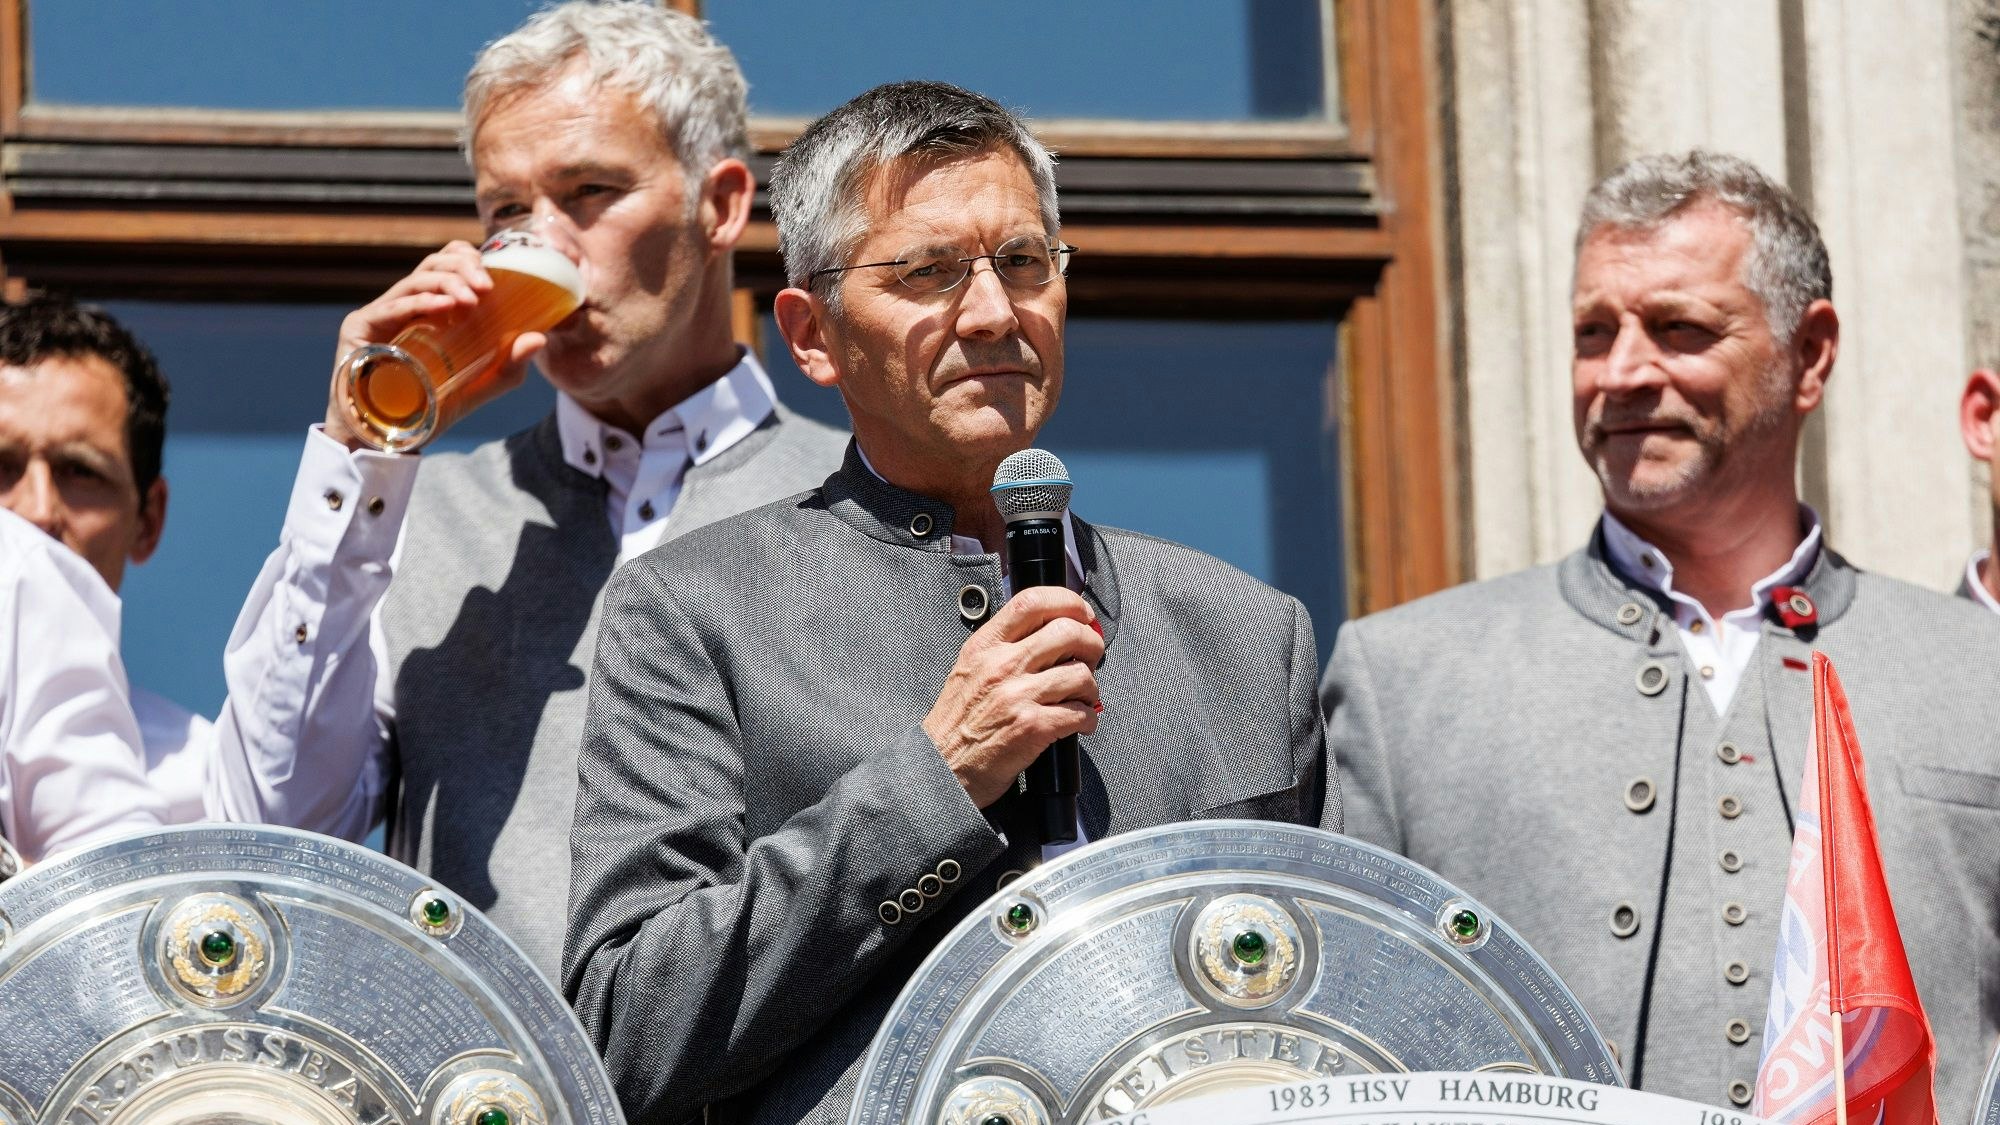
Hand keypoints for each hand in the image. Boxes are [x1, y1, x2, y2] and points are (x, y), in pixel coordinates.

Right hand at [322, 241, 545, 449]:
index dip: (469, 258)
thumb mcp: (484, 383)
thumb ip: (512, 362)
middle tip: (487, 286)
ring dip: (448, 283)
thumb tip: (538, 337)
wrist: (394, 437)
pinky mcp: (361, 327)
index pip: (448, 263)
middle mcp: (407, 304)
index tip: (495, 275)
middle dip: (463, 268)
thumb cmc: (436, 405)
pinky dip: (422, 303)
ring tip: (472, 299)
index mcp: (433, 307)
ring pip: (416, 279)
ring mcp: (382, 313)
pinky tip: (445, 307)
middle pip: (434, 264)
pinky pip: (392, 306)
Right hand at [924, 586, 1102, 807]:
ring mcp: (1019, 696)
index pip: (1032, 602)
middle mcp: (1002, 666)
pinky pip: (1081, 713)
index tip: (1081, 614)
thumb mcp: (969, 669)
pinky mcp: (1033, 727)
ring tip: (1083, 696)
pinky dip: (1089, 719)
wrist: (940, 768)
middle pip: (1067, 632)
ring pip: (1081, 674)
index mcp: (985, 646)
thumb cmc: (956, 723)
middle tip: (1092, 655)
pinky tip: (1079, 722)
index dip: (1068, 602)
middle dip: (1092, 643)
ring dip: (1091, 687)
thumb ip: (1002, 647)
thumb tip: (1048, 633)